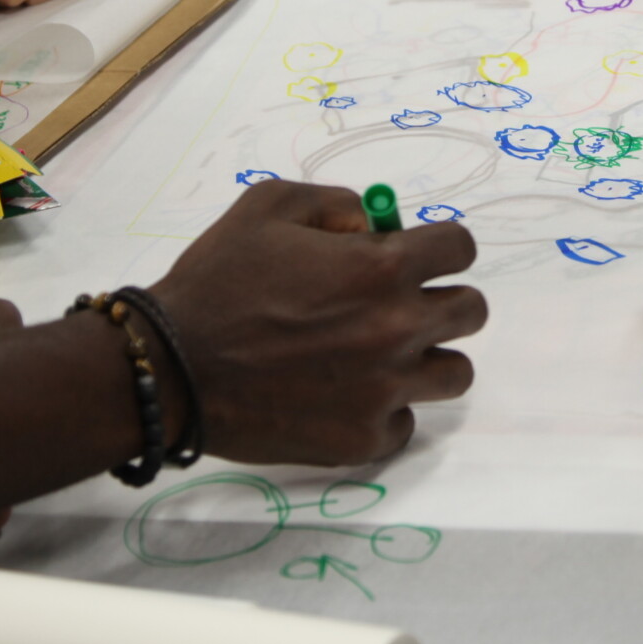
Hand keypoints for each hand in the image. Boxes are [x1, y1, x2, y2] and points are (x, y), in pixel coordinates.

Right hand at [150, 180, 485, 465]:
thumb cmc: (217, 281)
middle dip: (442, 299)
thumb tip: (373, 223)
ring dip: (427, 358)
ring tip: (383, 355)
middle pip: (471, 312)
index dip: (440, 247)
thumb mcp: (268, 206)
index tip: (418, 256)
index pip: (461, 248)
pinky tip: (346, 395)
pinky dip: (385, 409)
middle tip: (401, 305)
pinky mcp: (364, 439)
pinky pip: (406, 422)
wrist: (171, 368)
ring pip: (455, 373)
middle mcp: (396, 329)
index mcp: (381, 268)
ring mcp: (385, 390)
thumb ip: (335, 204)